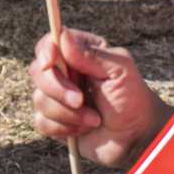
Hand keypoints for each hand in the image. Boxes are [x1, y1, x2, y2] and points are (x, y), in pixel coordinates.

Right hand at [28, 29, 170, 169]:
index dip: (45, 52)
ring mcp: (57, 97)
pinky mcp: (54, 121)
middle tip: (81, 100)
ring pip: (39, 99)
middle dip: (58, 88)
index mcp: (80, 54)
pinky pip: (41, 122)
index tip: (50, 63)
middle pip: (38, 71)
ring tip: (93, 119)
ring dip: (67, 113)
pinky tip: (83, 128)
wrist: (136, 138)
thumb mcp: (120, 71)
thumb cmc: (133, 99)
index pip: (49, 44)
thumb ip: (91, 54)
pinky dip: (63, 127)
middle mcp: (65, 73)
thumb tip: (63, 36)